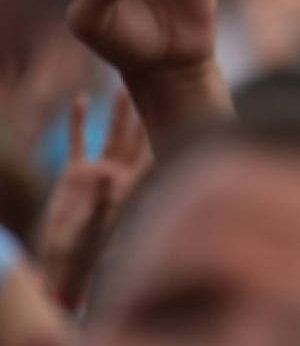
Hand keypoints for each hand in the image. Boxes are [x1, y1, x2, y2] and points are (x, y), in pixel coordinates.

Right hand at [39, 91, 152, 308]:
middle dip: (150, 113)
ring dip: (119, 112)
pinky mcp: (76, 173)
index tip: (188, 107)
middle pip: (140, 138)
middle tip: (164, 85)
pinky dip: (79, 121)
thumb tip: (109, 178)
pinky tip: (81, 99)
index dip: (172, 132)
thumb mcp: (95, 224)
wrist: (64, 260)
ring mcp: (100, 172)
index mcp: (133, 186)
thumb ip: (104, 201)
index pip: (157, 154)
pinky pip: (79, 140)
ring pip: (114, 134)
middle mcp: (121, 175)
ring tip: (125, 85)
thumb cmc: (85, 249)